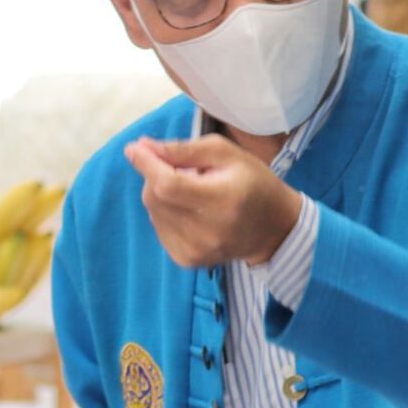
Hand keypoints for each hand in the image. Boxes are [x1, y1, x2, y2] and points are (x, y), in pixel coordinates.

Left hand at [124, 135, 303, 269]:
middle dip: (156, 175)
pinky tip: (189, 209)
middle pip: (156, 198)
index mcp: (221, 200)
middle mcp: (207, 232)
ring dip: (162, 194)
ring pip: (154, 212)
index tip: (134, 148)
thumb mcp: (224, 153)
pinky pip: (159, 228)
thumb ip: (182, 150)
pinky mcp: (187, 260)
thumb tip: (141, 147)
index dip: (147, 165)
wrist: (273, 229)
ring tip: (192, 190)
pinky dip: (166, 212)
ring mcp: (196, 251)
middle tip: (181, 167)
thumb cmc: (252, 182)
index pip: (168, 185)